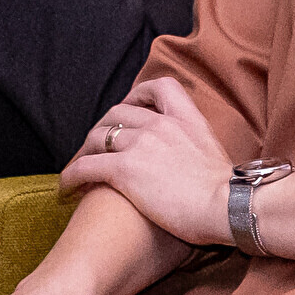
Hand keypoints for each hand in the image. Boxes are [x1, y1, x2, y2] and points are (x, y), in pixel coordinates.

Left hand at [63, 77, 234, 245]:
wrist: (226, 207)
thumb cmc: (228, 195)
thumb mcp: (217, 158)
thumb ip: (198, 150)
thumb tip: (195, 165)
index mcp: (188, 119)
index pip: (160, 87)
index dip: (138, 94)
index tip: (130, 107)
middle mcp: (162, 124)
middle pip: (117, 112)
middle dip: (102, 128)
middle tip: (96, 148)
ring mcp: (141, 144)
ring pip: (96, 137)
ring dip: (82, 152)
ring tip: (77, 171)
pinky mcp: (123, 169)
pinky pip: (85, 166)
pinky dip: (70, 176)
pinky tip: (66, 190)